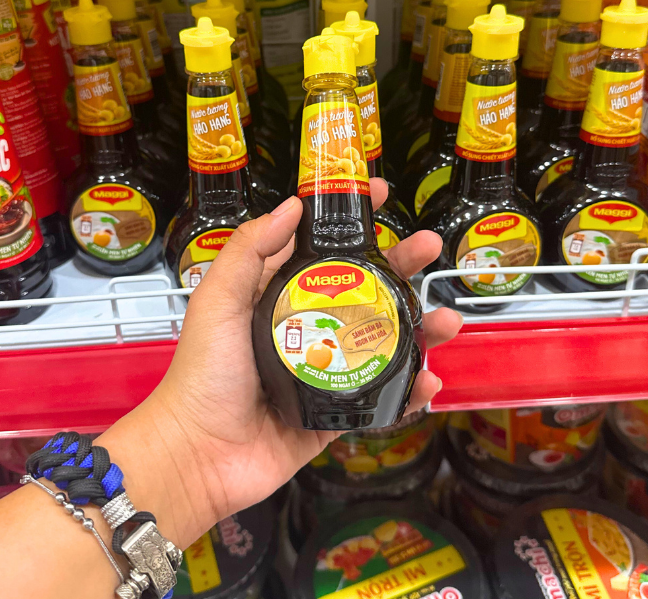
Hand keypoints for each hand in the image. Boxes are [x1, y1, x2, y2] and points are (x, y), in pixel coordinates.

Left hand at [103, 179, 460, 547]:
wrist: (201, 454)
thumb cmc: (203, 373)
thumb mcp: (219, 300)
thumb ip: (250, 250)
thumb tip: (291, 205)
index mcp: (279, 296)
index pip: (322, 248)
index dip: (351, 220)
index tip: (378, 193)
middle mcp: (308, 327)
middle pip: (365, 288)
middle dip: (402, 265)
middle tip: (429, 247)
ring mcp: (327, 369)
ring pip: (384, 340)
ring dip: (421, 327)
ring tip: (446, 319)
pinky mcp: (336, 410)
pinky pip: (382, 396)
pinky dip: (411, 390)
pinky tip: (429, 380)